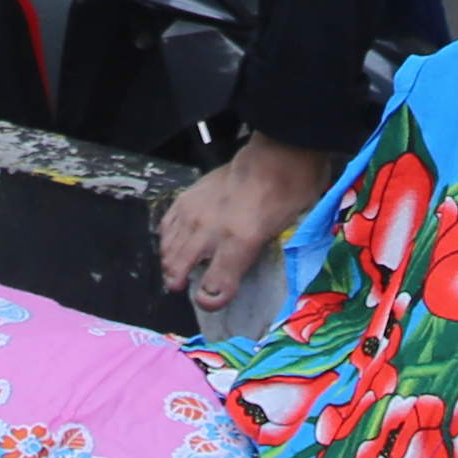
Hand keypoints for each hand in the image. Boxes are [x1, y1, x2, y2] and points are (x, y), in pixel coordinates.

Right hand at [156, 136, 341, 309]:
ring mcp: (196, 212)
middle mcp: (211, 229)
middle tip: (184, 287)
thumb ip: (264, 256)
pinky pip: (167, 225)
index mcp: (241, 241)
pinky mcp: (188, 197)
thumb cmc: (290, 195)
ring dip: (171, 264)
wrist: (277, 155)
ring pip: (170, 248)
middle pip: (180, 267)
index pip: (216, 286)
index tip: (212, 302)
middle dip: (179, 282)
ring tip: (176, 271)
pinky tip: (173, 246)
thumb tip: (250, 273)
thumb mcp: (288, 234)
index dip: (211, 301)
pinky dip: (167, 240)